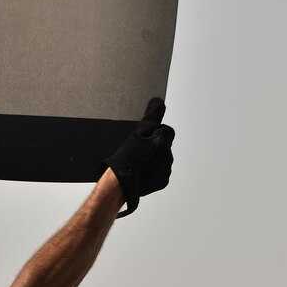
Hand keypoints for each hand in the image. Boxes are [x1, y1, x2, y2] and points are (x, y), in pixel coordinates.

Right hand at [103, 97, 174, 215]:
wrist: (118, 184)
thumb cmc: (124, 159)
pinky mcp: (162, 182)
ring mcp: (165, 171)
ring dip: (153, 158)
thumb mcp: (136, 134)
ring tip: (137, 161)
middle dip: (154, 145)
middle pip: (164, 145)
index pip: (166, 130)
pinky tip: (141, 169)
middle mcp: (168, 158)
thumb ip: (150, 118)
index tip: (141, 137)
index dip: (153, 132)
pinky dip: (152, 170)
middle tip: (137, 150)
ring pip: (163, 158)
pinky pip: (160, 171)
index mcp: (163, 143)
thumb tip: (159, 102)